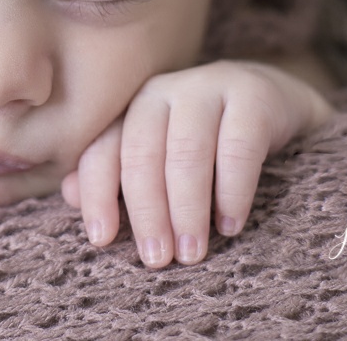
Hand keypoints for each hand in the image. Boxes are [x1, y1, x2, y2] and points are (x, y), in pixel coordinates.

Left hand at [60, 60, 333, 267]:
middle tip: (158, 259)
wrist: (276, 104)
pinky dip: (232, 190)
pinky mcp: (254, 95)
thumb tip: (70, 194)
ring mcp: (209, 86)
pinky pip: (238, 146)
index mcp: (133, 109)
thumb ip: (117, 176)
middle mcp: (164, 91)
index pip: (103, 150)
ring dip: (186, 207)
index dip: (98, 195)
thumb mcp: (160, 160)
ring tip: (192, 252)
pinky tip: (231, 224)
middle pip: (142, 151)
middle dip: (146, 210)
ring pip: (186, 149)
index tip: (102, 240)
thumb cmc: (208, 144)